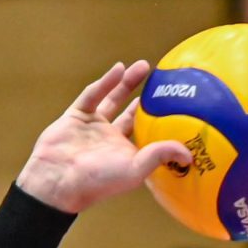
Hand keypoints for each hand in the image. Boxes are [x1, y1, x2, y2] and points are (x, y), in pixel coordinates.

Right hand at [15, 61, 188, 212]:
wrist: (58, 179)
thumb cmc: (98, 181)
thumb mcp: (135, 169)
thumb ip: (159, 155)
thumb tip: (189, 154)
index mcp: (125, 152)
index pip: (146, 133)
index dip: (160, 119)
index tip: (176, 103)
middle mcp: (110, 138)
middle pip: (131, 112)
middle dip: (146, 97)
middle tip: (162, 80)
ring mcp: (92, 126)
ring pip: (112, 99)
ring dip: (127, 83)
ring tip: (143, 66)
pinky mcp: (76, 116)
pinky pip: (92, 95)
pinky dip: (105, 82)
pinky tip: (118, 69)